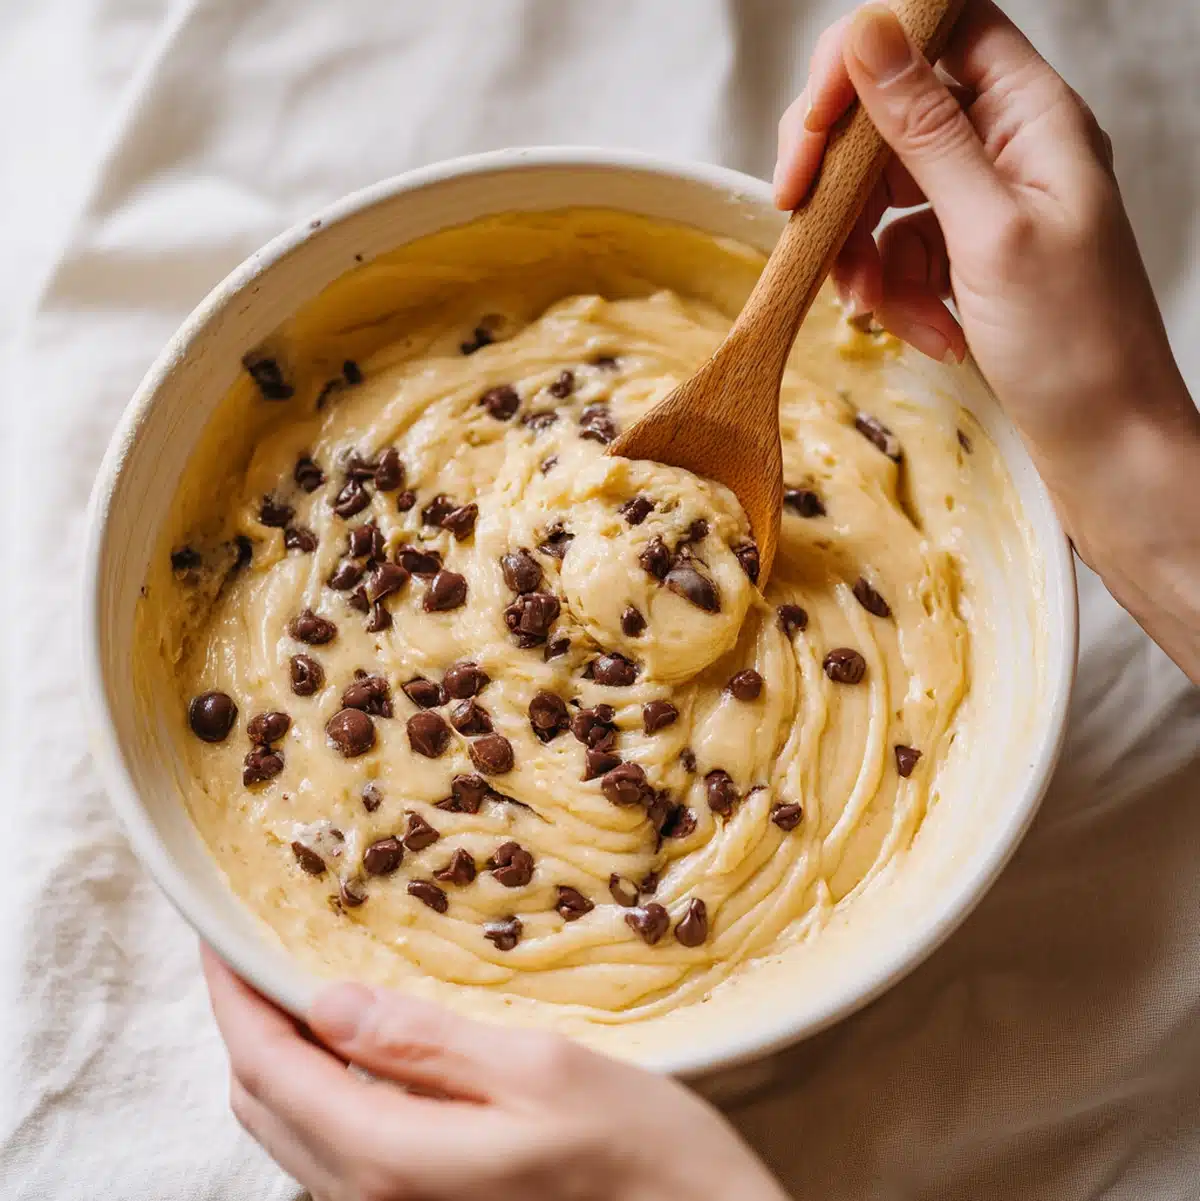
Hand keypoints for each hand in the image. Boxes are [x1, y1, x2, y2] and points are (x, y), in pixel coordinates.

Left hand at [202, 947, 787, 1200]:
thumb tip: (330, 1005)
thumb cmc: (639, 1156)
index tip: (219, 935)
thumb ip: (425, 1043)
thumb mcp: (539, 1072)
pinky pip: (339, 1150)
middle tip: (257, 950)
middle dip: (248, 1022)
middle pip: (266, 1103)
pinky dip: (322, 1089)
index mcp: (392, 1158)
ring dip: (282, 1056)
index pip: (269, 1066)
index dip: (235, 996)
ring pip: (295, 1130)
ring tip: (301, 985)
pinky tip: (361, 1046)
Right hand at [775, 0, 1199, 679]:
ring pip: (884, 193)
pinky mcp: (966, 260)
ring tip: (876, 308)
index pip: (938, 28)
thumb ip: (926, 130)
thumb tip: (869, 35)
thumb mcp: (990, 230)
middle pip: (894, 114)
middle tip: (798, 215)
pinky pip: (897, 252)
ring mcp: (985, 207)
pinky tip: (924, 332)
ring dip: (864, 253)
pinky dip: (893, 293)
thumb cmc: (1076, 343)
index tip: (813, 125)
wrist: (1104, 443)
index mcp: (1034, 115)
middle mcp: (1009, 148)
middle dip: (843, 174)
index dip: (866, 57)